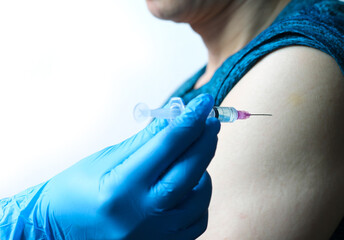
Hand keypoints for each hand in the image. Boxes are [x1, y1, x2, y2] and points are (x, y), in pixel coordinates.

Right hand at [0, 94, 219, 239]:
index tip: (203, 102)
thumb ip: (143, 140)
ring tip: (191, 156)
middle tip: (209, 121)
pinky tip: (187, 185)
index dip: (189, 120)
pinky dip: (199, 198)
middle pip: (189, 172)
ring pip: (200, 199)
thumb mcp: (103, 159)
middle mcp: (141, 216)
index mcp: (120, 188)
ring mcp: (155, 236)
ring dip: (203, 171)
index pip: (166, 146)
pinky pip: (197, 220)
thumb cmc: (75, 193)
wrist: (59, 231)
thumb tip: (173, 117)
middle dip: (205, 141)